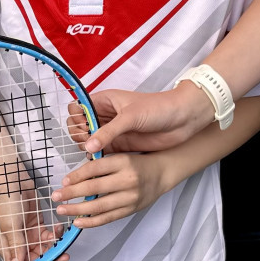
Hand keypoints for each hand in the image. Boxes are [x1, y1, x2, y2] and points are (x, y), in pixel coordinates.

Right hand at [0, 185, 62, 260]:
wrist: (12, 179)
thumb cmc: (6, 201)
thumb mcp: (10, 225)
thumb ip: (16, 246)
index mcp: (7, 248)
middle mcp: (18, 244)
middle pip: (36, 260)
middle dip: (50, 259)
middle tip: (62, 256)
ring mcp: (28, 235)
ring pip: (44, 249)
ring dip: (54, 246)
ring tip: (62, 240)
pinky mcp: (37, 226)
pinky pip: (48, 236)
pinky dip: (55, 234)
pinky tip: (58, 228)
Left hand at [55, 152, 168, 226]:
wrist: (161, 174)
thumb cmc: (136, 163)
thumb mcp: (120, 156)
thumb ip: (101, 165)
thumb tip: (74, 177)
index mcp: (122, 162)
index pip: (94, 168)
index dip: (76, 175)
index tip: (63, 182)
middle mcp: (127, 180)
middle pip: (94, 188)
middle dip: (71, 193)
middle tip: (55, 197)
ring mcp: (130, 197)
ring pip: (99, 206)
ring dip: (77, 210)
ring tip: (62, 210)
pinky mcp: (131, 210)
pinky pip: (108, 218)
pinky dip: (92, 221)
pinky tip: (78, 222)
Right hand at [78, 84, 212, 153]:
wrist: (182, 120)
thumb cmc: (158, 108)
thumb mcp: (131, 116)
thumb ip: (109, 132)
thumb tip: (88, 145)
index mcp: (105, 100)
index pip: (78, 107)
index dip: (77, 117)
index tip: (84, 127)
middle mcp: (106, 115)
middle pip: (80, 125)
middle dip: (79, 134)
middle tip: (88, 141)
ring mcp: (113, 131)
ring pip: (89, 140)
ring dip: (87, 147)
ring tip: (95, 151)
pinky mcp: (121, 145)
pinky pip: (102, 152)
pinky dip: (97, 157)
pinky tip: (99, 160)